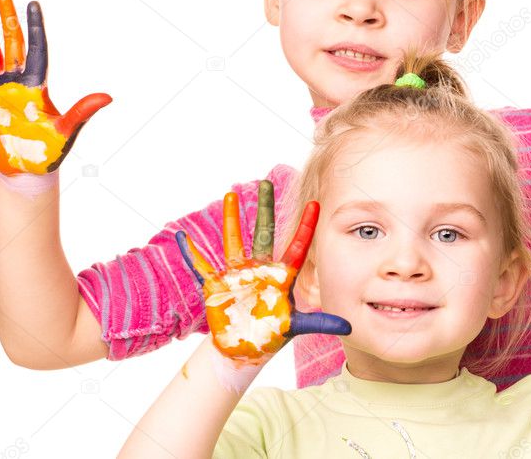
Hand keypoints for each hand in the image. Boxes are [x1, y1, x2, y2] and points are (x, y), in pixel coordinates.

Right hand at [0, 0, 110, 174]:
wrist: (28, 171)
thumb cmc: (50, 152)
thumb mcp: (67, 130)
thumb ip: (82, 112)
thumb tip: (108, 97)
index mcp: (36, 85)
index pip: (35, 49)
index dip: (34, 27)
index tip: (32, 3)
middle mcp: (17, 83)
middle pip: (12, 43)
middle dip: (8, 18)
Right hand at [176, 181, 350, 364]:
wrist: (244, 349)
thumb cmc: (271, 335)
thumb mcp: (296, 327)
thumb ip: (319, 323)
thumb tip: (348, 327)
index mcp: (282, 276)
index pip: (298, 246)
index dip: (306, 226)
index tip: (316, 204)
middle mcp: (261, 269)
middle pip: (264, 233)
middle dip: (265, 208)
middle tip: (267, 182)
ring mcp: (238, 274)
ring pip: (234, 240)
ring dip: (231, 218)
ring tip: (230, 193)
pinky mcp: (217, 285)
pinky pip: (202, 266)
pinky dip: (190, 253)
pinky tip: (182, 237)